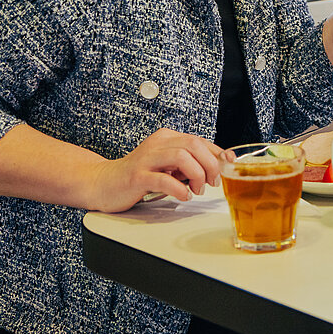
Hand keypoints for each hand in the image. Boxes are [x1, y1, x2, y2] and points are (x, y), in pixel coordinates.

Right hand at [88, 128, 224, 212]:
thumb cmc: (139, 176)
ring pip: (182, 157)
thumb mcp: (167, 166)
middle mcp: (157, 144)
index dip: (217, 152)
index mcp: (166, 138)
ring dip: (197, 175)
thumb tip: (216, 167)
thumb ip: (188, 164)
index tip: (228, 164)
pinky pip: (164, 179)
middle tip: (212, 182)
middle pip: (194, 145)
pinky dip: (179, 189)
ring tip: (197, 189)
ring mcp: (146, 159)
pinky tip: (184, 195)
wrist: (103, 183)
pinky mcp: (137, 176)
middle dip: (210, 164)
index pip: (199, 140)